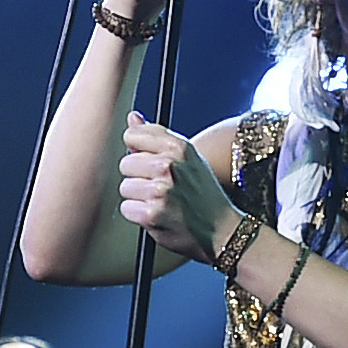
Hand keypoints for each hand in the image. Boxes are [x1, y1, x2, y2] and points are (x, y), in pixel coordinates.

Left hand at [119, 114, 239, 261]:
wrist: (222, 229)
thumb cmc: (203, 194)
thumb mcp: (187, 158)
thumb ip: (156, 137)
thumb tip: (132, 117)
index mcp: (178, 147)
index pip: (132, 135)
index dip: (139, 151)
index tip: (151, 162)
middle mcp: (169, 165)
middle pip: (125, 163)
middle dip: (138, 177)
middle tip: (160, 187)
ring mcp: (160, 190)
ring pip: (125, 188)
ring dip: (138, 198)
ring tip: (161, 202)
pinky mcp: (152, 213)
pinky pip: (127, 209)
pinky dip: (139, 215)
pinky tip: (158, 215)